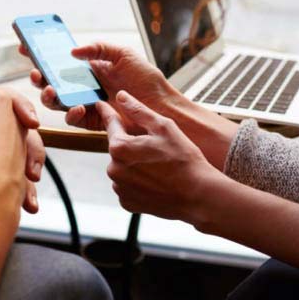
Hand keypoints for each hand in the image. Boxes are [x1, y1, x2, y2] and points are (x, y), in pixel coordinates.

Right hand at [21, 41, 178, 130]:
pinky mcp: (91, 121)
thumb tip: (72, 52)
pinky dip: (71, 112)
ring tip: (51, 91)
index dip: (41, 55)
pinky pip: (73, 118)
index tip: (24, 48)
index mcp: (89, 68)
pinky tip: (77, 107)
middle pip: (52, 82)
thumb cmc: (146, 80)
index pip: (59, 60)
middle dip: (39, 78)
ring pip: (57, 102)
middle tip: (36, 73)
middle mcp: (84, 86)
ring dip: (49, 96)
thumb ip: (99, 48)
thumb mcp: (124, 55)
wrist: (161, 107)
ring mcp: (86, 104)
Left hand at [99, 90, 222, 227]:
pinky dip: (138, 182)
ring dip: (134, 164)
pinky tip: (156, 181)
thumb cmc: (183, 160)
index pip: (110, 124)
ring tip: (159, 167)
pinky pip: (127, 186)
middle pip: (118, 148)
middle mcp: (113, 169)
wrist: (198, 196)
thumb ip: (138, 110)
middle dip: (132, 144)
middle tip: (156, 148)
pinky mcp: (126, 203)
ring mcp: (119, 188)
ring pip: (122, 168)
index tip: (100, 104)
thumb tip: (121, 96)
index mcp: (119, 147)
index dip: (107, 112)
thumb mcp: (164, 127)